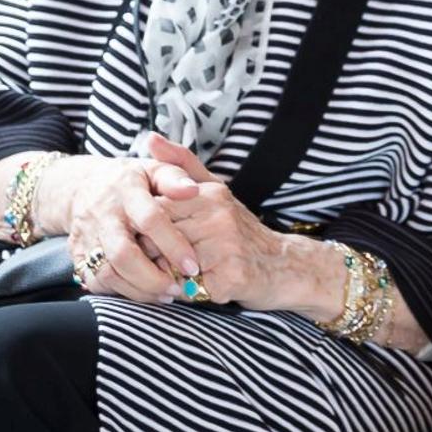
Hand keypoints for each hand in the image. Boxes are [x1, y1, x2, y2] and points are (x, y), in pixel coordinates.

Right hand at [38, 154, 201, 302]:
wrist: (84, 186)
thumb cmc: (134, 180)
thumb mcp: (155, 169)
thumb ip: (175, 177)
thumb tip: (193, 190)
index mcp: (127, 190)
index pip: (150, 220)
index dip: (172, 245)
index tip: (192, 266)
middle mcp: (104, 215)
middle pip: (122, 253)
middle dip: (151, 277)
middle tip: (177, 288)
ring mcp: (88, 236)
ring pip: (107, 272)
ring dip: (137, 290)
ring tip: (165, 294)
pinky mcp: (77, 254)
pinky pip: (94, 281)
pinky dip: (119, 292)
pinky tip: (143, 292)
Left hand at [157, 181, 343, 315]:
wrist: (283, 265)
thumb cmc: (240, 230)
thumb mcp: (215, 191)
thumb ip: (181, 165)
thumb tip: (150, 137)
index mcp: (210, 195)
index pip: (154, 212)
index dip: (147, 231)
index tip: (153, 238)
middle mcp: (218, 218)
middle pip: (156, 241)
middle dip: (154, 256)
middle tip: (166, 261)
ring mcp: (226, 248)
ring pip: (169, 268)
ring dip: (168, 276)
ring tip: (184, 274)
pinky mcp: (231, 278)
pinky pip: (187, 290)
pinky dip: (187, 294)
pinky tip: (201, 286)